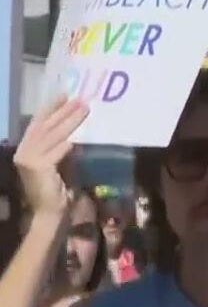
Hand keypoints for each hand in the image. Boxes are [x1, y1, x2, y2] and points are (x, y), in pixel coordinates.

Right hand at [14, 95, 87, 215]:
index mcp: (26, 148)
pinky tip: (76, 139)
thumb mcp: (59, 162)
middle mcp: (24, 150)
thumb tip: (76, 130)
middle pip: (46, 126)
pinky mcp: (37, 167)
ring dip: (69, 122)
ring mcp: (28, 159)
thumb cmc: (56, 189)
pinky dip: (66, 145)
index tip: (64, 95)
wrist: (49, 212)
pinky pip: (55, 152)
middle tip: (80, 100)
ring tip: (84, 110)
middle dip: (63, 111)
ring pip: (52, 135)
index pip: (38, 123)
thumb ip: (62, 147)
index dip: (50, 108)